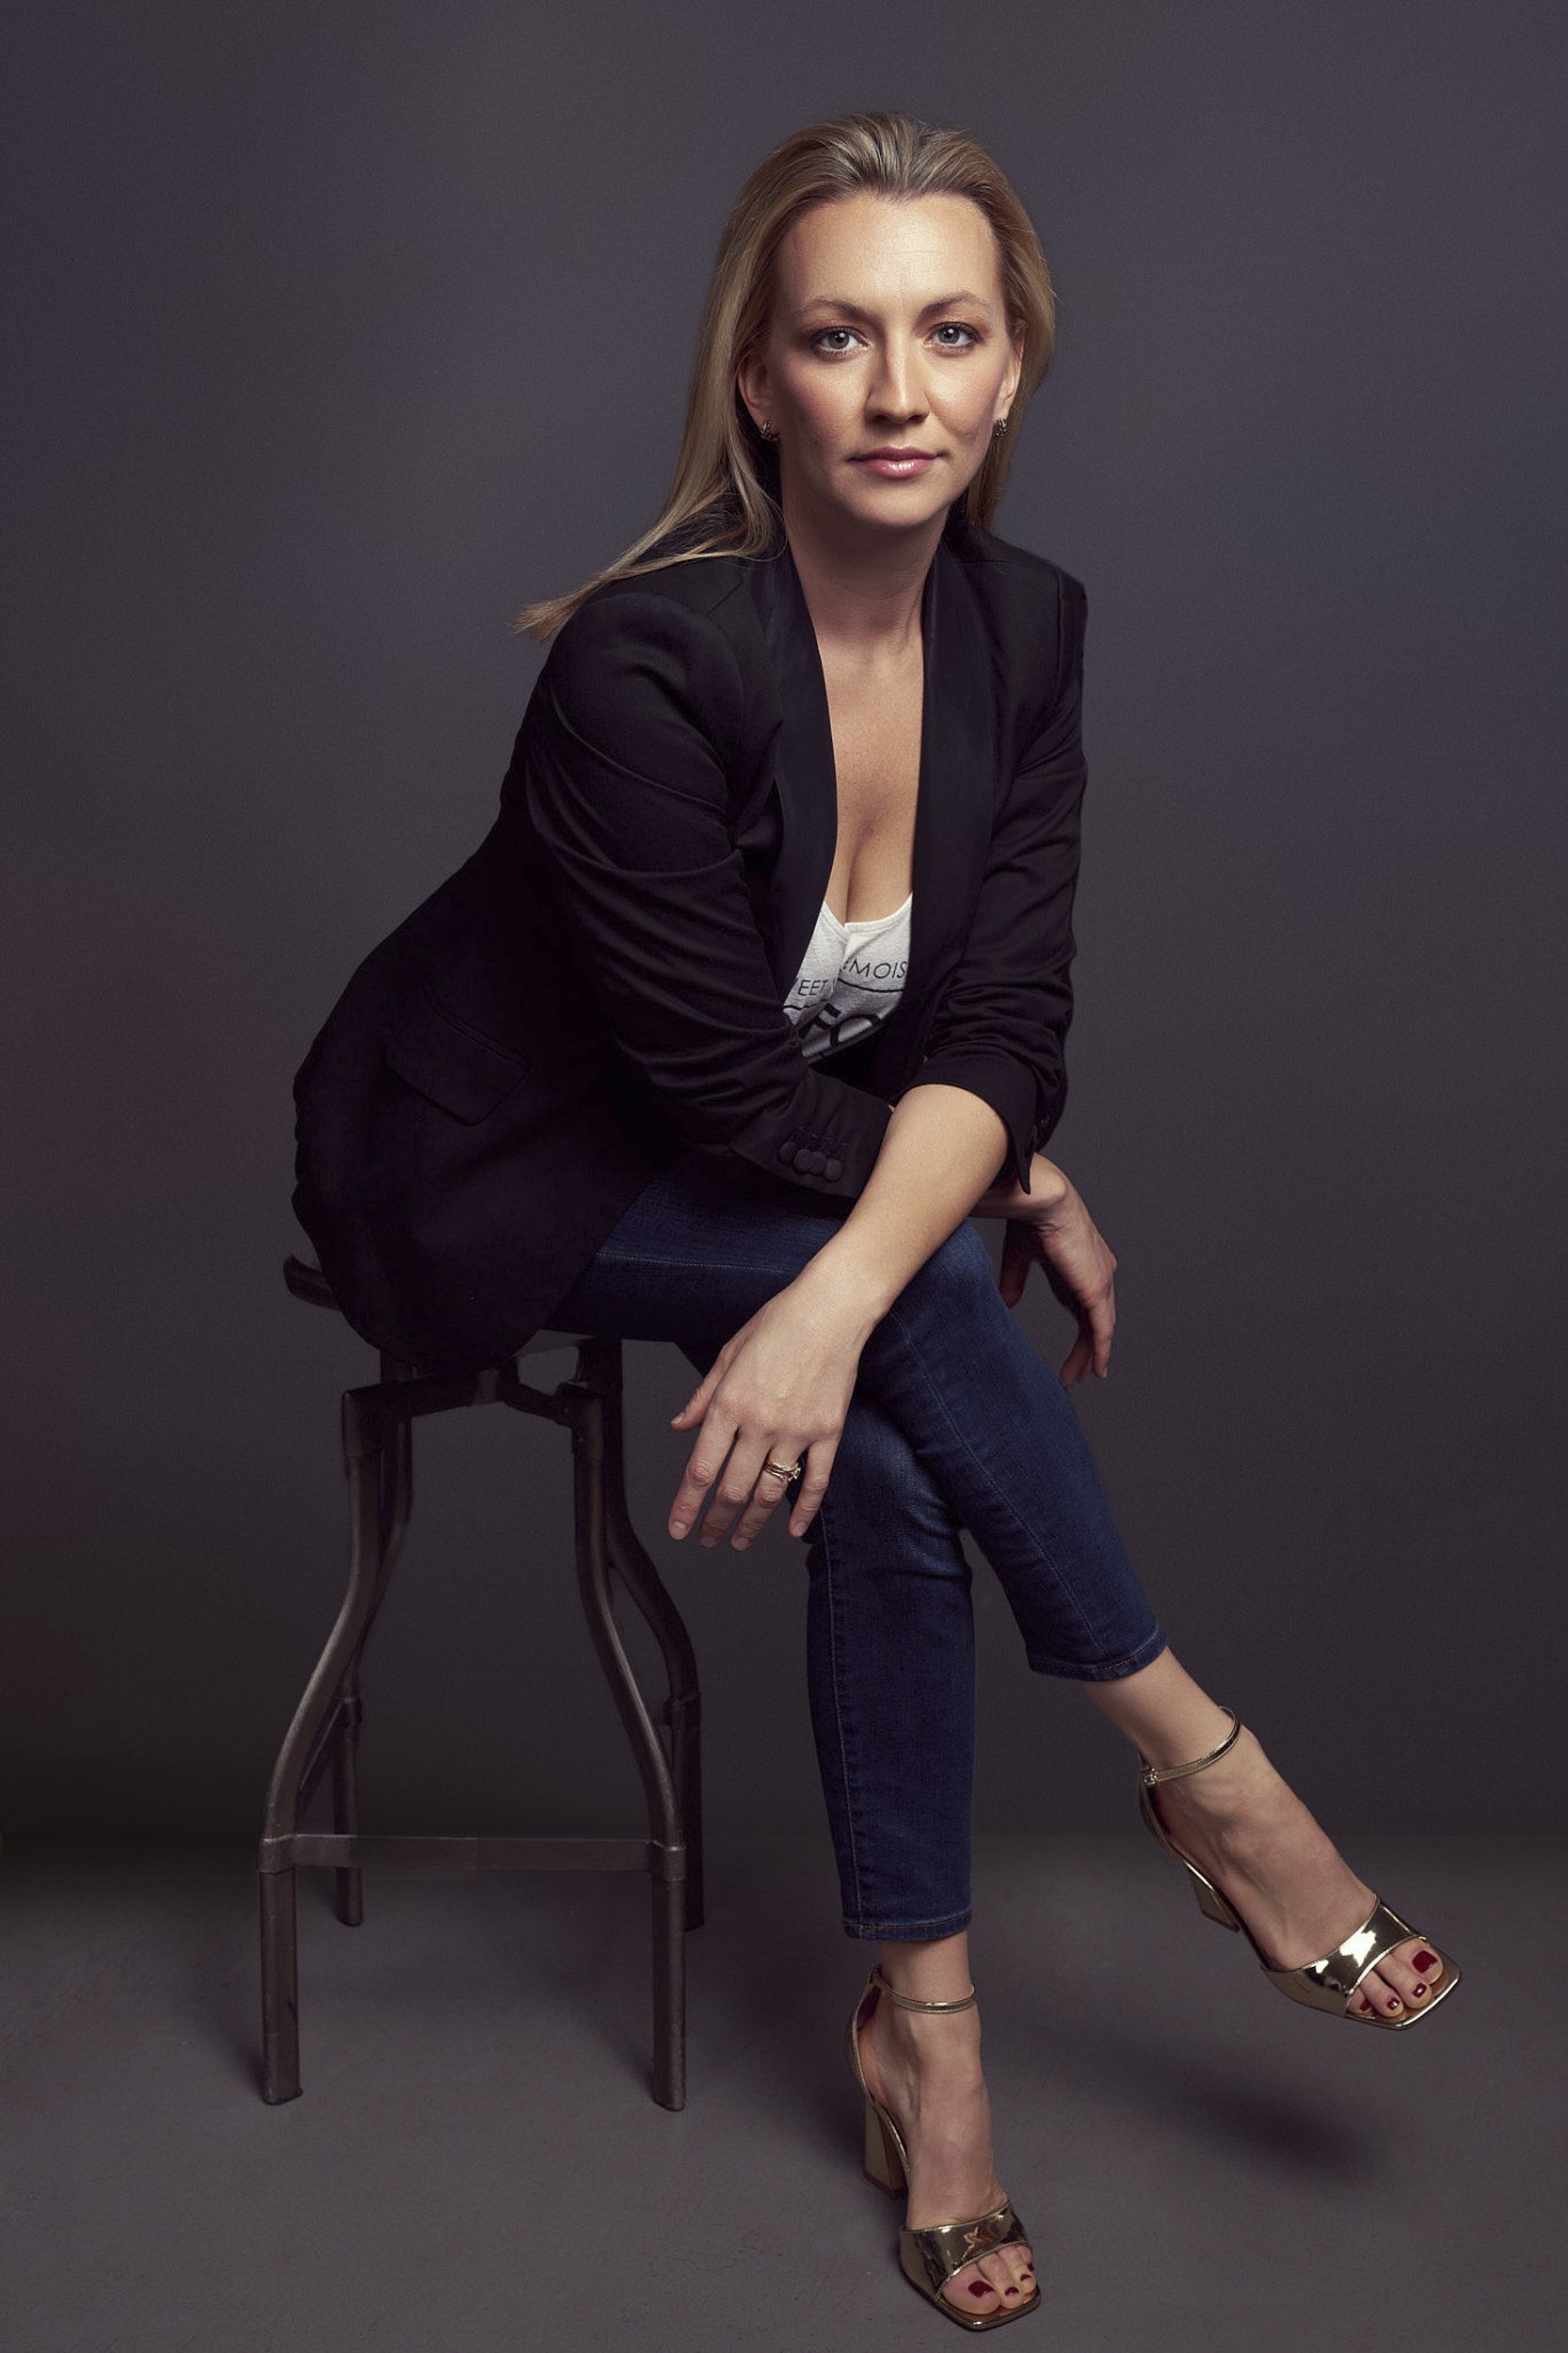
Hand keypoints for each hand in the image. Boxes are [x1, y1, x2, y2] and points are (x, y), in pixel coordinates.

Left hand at [666, 1275, 870, 1550]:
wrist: (831, 1310)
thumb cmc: (779, 1323)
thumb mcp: (728, 1354)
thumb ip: (703, 1396)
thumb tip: (679, 1425)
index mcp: (730, 1404)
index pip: (701, 1469)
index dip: (687, 1505)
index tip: (679, 1527)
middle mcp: (760, 1424)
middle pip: (732, 1489)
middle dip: (715, 1521)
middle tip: (706, 1539)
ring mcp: (796, 1432)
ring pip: (770, 1493)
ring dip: (752, 1524)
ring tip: (740, 1541)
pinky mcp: (828, 1433)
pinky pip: (816, 1482)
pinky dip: (805, 1511)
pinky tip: (792, 1530)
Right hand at [997, 1177, 1117, 1383]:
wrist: (1043, 1203)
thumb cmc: (1032, 1218)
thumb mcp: (1021, 1256)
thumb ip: (1016, 1280)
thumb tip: (1009, 1302)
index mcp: (1082, 1266)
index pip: (1085, 1307)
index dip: (1081, 1332)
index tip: (1074, 1355)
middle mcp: (1098, 1274)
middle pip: (1095, 1322)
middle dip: (1086, 1350)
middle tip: (1075, 1375)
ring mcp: (1101, 1281)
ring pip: (1099, 1329)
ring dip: (1090, 1355)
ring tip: (1078, 1377)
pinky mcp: (1097, 1289)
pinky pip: (1102, 1328)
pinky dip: (1100, 1350)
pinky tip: (1096, 1368)